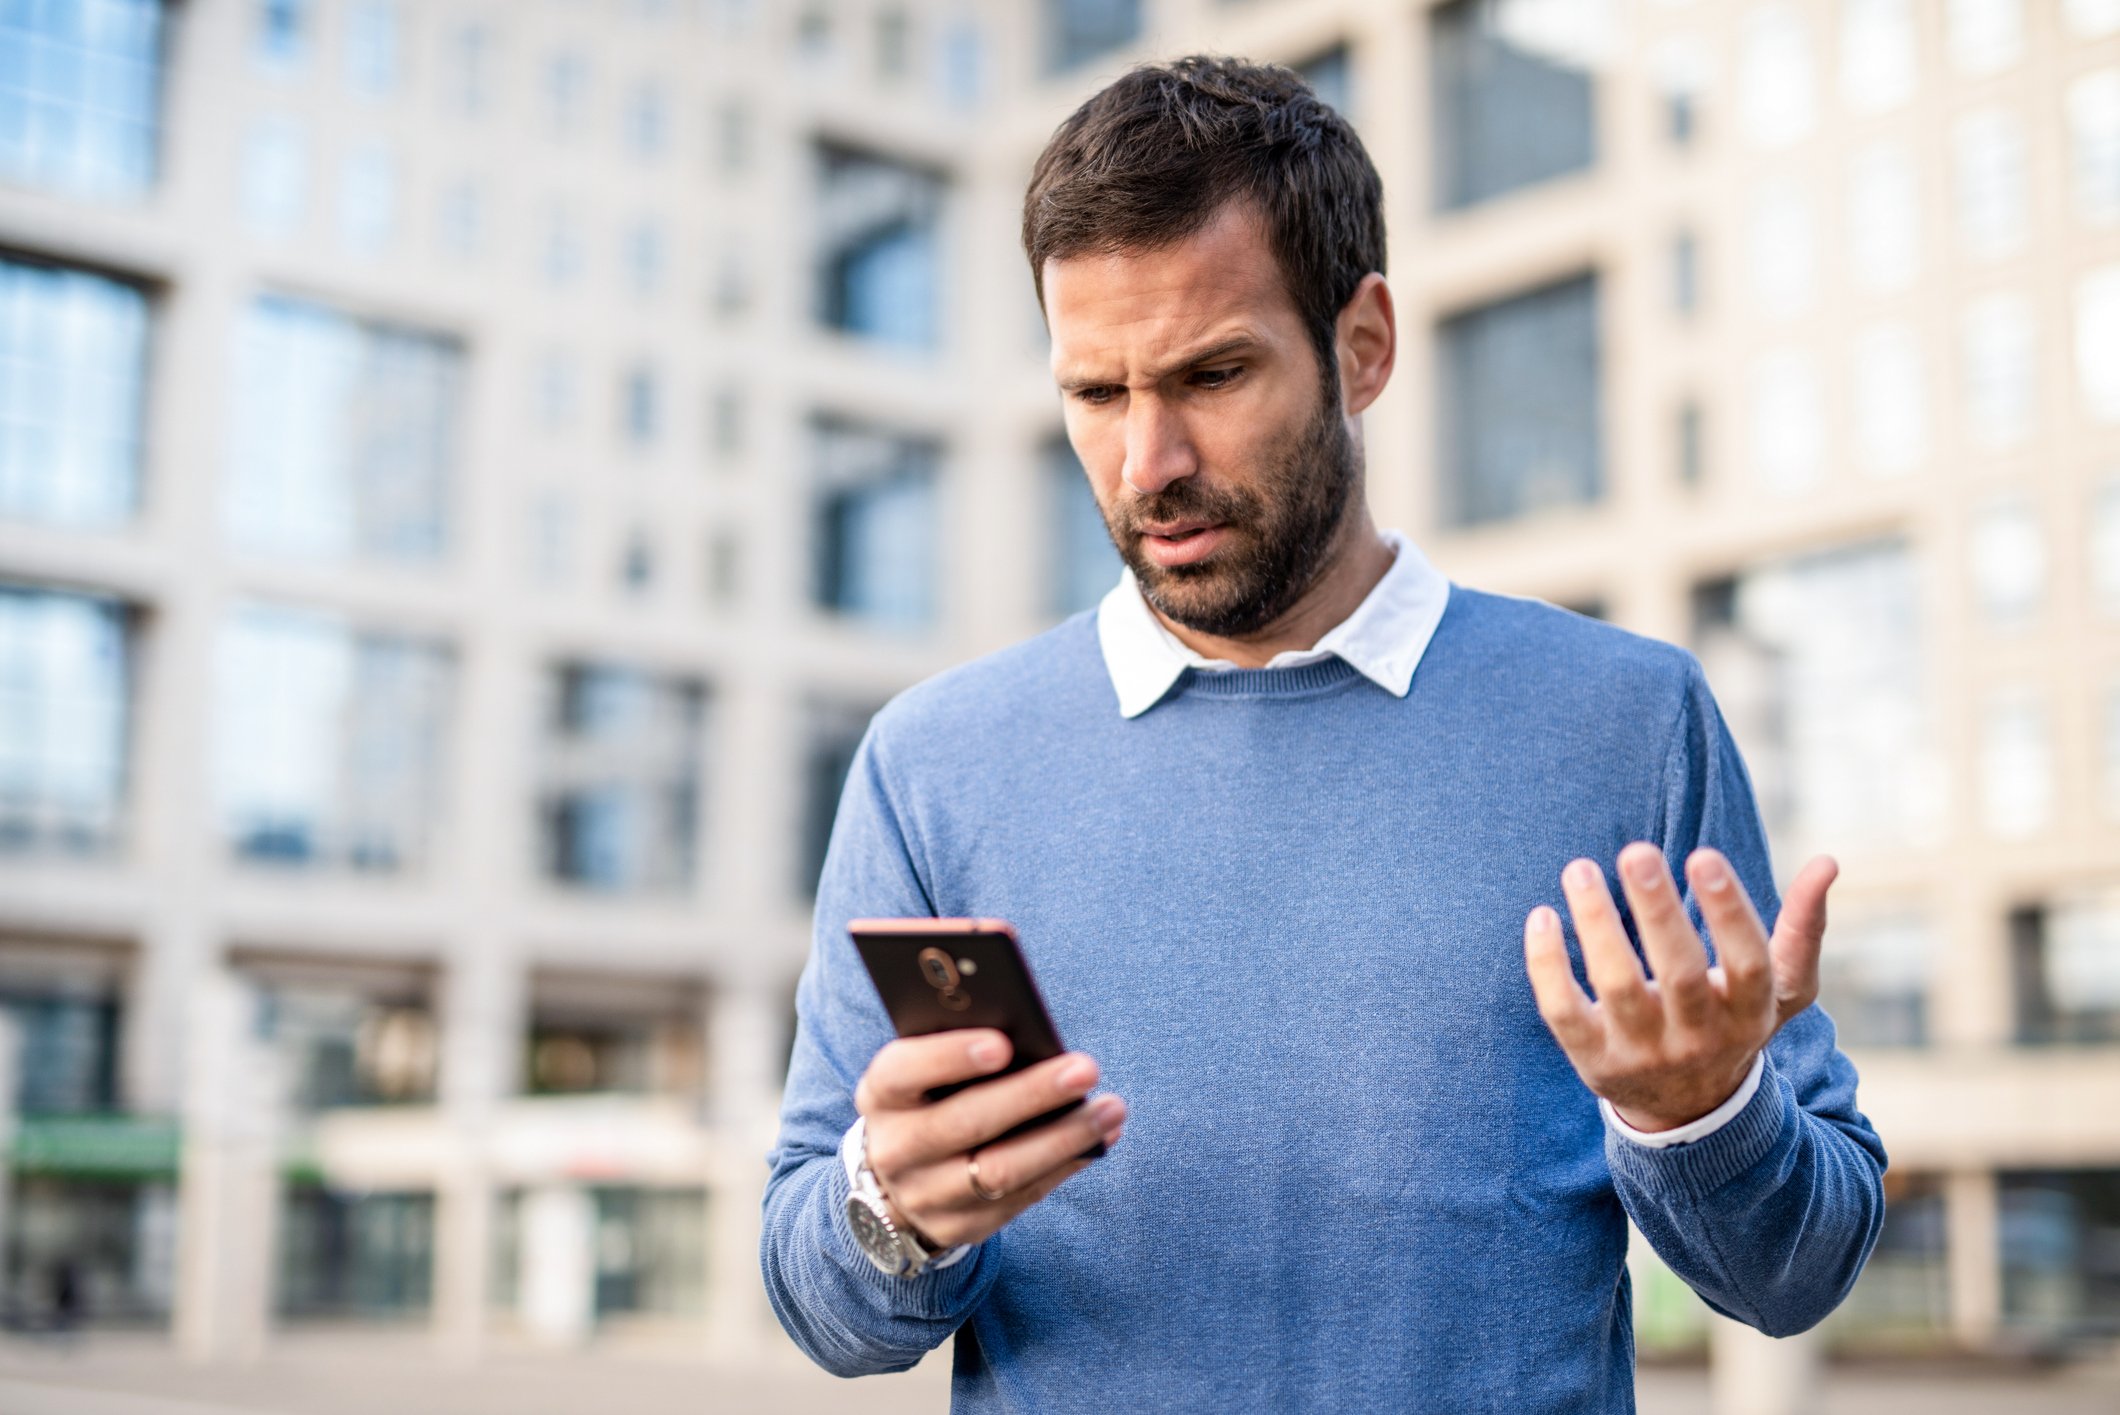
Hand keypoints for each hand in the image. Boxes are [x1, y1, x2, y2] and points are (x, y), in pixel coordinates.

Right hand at [853, 1029, 1126, 1249]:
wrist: (898, 1177)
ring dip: (1062, 1138)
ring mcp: (925, 1196)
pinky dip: (1064, 1165)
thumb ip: (959, 1048)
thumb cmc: (929, 1098)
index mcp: (881, 1094)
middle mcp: (895, 1149)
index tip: (1002, 1043)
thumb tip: (1029, 1033)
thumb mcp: (924, 1070)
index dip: (949, 1057)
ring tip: (1111, 1108)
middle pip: (965, 1123)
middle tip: (1085, 1069)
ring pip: (999, 1171)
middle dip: (1030, 1095)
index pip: (904, 1071)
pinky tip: (1098, 1140)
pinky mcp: (961, 1227)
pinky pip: (1020, 1198)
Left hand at [1523, 842, 1837, 1132]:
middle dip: (1658, 910)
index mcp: (1749, 1013)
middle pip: (1679, 973)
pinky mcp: (1593, 1060)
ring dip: (1597, 924)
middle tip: (1636, 850)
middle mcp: (1698, 1037)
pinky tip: (1543, 916)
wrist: (1689, 1112)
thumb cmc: (1733, 1023)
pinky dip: (1547, 965)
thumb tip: (1827, 861)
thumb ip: (1803, 929)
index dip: (1729, 910)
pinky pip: (1563, 1012)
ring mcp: (1643, 1052)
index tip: (1703, 854)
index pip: (1748, 962)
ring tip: (1580, 869)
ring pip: (1617, 986)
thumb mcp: (1779, 989)